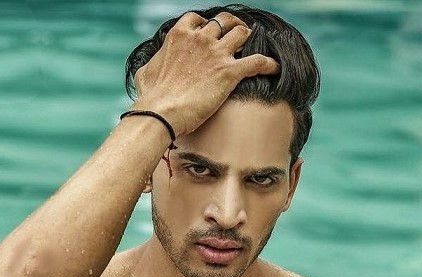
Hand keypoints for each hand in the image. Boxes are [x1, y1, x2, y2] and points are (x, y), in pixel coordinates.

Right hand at [131, 11, 279, 137]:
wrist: (161, 112)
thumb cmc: (151, 97)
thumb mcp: (146, 74)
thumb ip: (152, 65)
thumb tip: (149, 70)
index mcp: (180, 35)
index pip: (198, 19)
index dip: (208, 26)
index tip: (212, 36)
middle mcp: (200, 38)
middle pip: (224, 21)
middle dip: (232, 27)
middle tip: (238, 37)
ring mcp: (216, 53)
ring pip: (241, 33)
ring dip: (249, 40)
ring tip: (255, 48)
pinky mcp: (229, 72)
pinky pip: (257, 61)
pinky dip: (268, 63)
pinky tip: (275, 68)